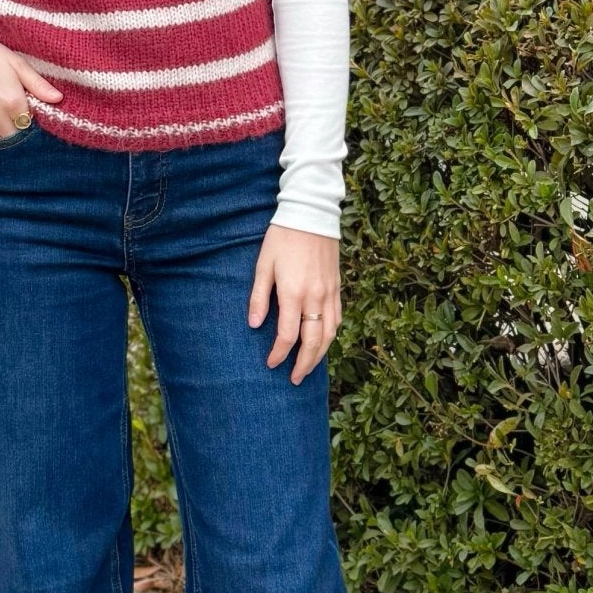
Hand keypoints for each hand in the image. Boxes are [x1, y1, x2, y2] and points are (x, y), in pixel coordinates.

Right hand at [0, 35, 61, 139]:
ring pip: (4, 139)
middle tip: (18, 110)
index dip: (34, 115)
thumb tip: (58, 98)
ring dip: (8, 131)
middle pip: (20, 135)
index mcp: (13, 102)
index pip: (33, 122)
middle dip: (22, 126)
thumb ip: (38, 84)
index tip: (30, 105)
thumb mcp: (16, 64)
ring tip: (5, 112)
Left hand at [247, 223, 340, 383]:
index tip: (271, 363)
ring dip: (320, 354)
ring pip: (330, 333)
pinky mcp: (337, 287)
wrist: (311, 213)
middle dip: (304, 364)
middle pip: (313, 342)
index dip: (279, 353)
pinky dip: (331, 335)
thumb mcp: (263, 265)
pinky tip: (323, 342)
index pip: (288, 335)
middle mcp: (315, 297)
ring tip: (309, 367)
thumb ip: (259, 297)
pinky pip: (338, 318)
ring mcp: (329, 293)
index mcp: (294, 293)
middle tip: (295, 379)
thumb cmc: (282, 238)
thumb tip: (254, 326)